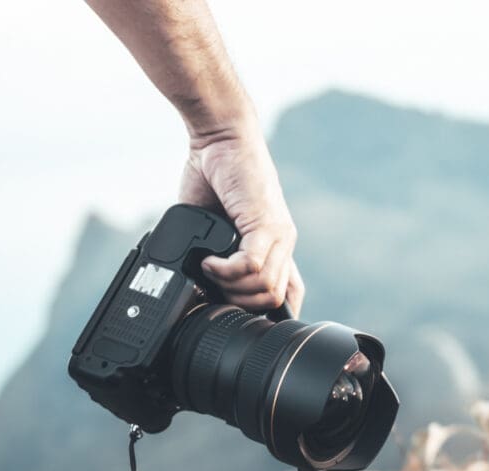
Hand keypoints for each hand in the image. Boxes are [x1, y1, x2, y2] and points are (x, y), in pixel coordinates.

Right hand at [178, 130, 304, 314]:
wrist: (219, 137)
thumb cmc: (212, 176)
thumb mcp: (213, 226)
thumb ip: (216, 254)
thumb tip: (199, 287)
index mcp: (273, 245)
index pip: (289, 294)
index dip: (267, 313)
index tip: (238, 314)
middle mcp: (283, 243)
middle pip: (273, 300)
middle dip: (238, 303)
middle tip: (213, 284)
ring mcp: (279, 234)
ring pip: (265, 288)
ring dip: (229, 287)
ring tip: (209, 268)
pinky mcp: (267, 224)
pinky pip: (252, 266)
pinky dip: (225, 270)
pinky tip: (210, 260)